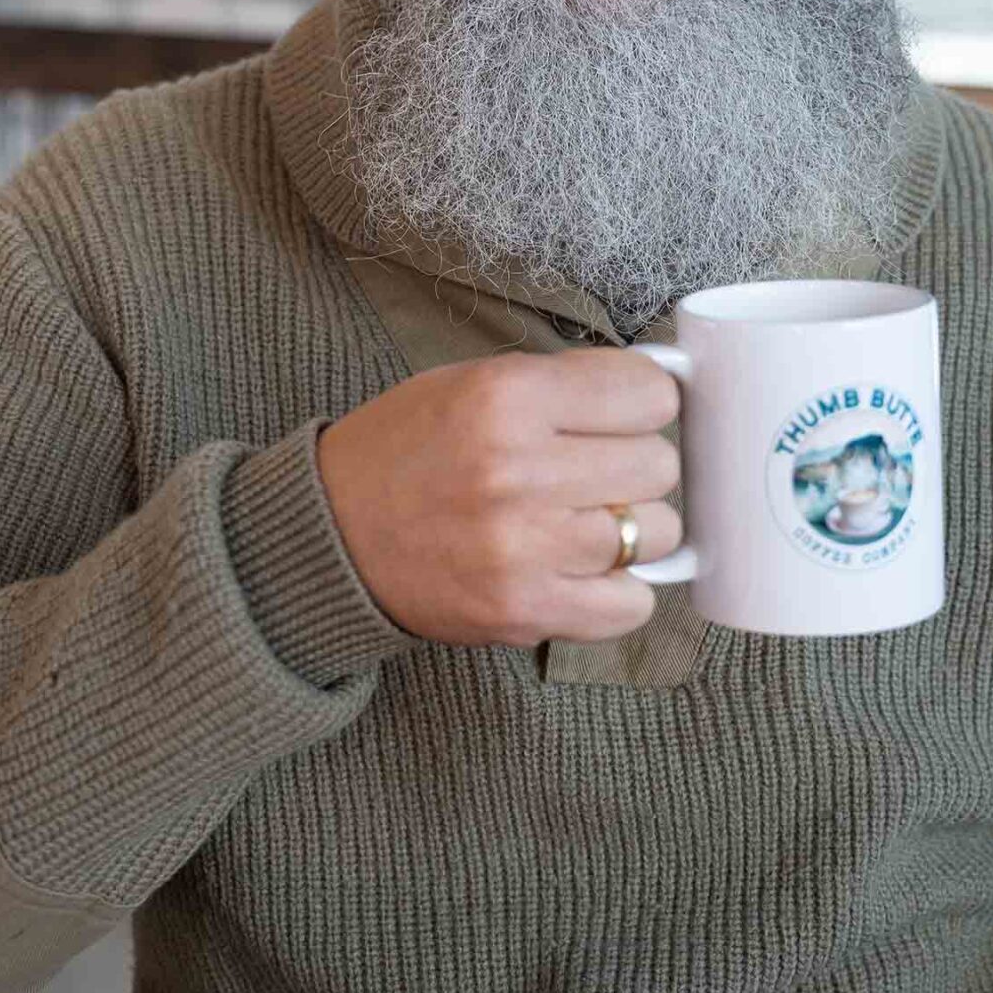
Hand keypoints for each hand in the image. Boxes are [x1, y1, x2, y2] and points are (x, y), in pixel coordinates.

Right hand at [317, 351, 682, 647]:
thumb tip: (661, 389)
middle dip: (634, 465)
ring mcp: (525, 547)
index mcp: (507, 398)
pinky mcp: (525, 610)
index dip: (642, 403)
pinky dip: (618, 590)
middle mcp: (519, 470)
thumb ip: (564, 384)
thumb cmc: (406, 451)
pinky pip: (633, 604)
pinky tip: (580, 570)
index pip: (649, 392)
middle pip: (659, 464)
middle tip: (592, 472)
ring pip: (656, 533)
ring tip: (581, 521)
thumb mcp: (471, 383)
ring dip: (630, 528)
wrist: (331, 536)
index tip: (621, 416)